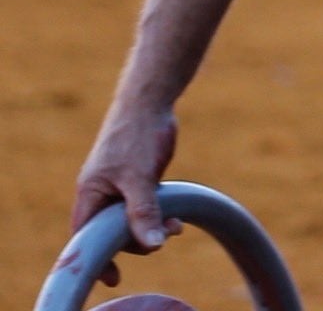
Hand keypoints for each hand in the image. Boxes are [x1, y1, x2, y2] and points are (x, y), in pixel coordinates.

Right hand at [72, 97, 176, 282]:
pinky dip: (158, 213)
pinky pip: (143, 205)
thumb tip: (152, 244)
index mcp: (90, 194)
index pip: (86, 236)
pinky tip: (178, 216)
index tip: (114, 278)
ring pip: (130, 219)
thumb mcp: (141, 177)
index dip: (97, 258)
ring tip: (178, 227)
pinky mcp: (137, 178)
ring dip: (152, 227)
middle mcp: (101, 192)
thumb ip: (143, 211)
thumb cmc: (137, 136)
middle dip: (135, 240)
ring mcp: (119, 185)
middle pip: (111, 231)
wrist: (150, 102)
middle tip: (163, 239)